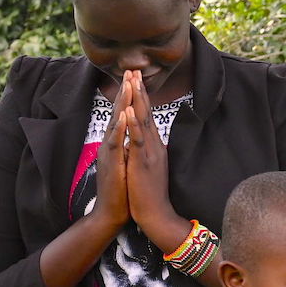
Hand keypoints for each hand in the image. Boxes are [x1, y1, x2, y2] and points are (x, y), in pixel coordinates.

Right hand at [92, 79, 131, 231]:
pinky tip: (124, 114)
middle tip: (130, 70)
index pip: (124, 115)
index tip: (136, 78)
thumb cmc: (122, 191)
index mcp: (117, 143)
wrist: (111, 213)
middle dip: (125, 91)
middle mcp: (111, 144)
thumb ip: (127, 148)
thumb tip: (134, 137)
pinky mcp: (111, 164)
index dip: (130, 97)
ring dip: (122, 103)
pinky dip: (120, 127)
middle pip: (118, 113)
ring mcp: (109, 153)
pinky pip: (115, 142)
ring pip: (116, 123)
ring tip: (128, 84)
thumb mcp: (126, 164)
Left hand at [120, 71, 175, 236]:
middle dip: (139, 91)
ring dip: (138, 101)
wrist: (156, 215)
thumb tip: (142, 141)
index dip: (141, 98)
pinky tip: (129, 111)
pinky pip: (138, 140)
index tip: (135, 80)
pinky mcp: (143, 163)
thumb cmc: (149, 195)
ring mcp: (150, 153)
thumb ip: (146, 152)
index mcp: (153, 147)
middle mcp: (154, 146)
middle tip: (134, 71)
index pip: (146, 117)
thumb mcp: (148, 168)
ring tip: (133, 82)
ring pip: (143, 121)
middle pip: (146, 113)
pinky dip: (134, 125)